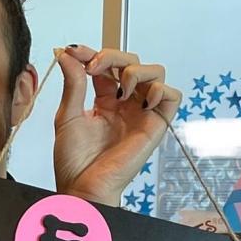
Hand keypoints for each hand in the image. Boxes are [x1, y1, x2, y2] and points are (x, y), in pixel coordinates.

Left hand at [52, 45, 181, 207]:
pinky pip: (172, 96)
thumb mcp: (68, 116)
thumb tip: (69, 53)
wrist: (83, 187)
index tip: (76, 52)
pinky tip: (140, 100)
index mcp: (104, 101)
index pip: (107, 66)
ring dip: (136, 70)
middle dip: (113, 57)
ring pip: (155, 72)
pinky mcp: (156, 125)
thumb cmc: (74, 162)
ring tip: (119, 88)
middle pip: (133, 62)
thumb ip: (73, 83)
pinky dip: (160, 89)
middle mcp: (126, 104)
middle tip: (93, 68)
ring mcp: (141, 113)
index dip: (94, 54)